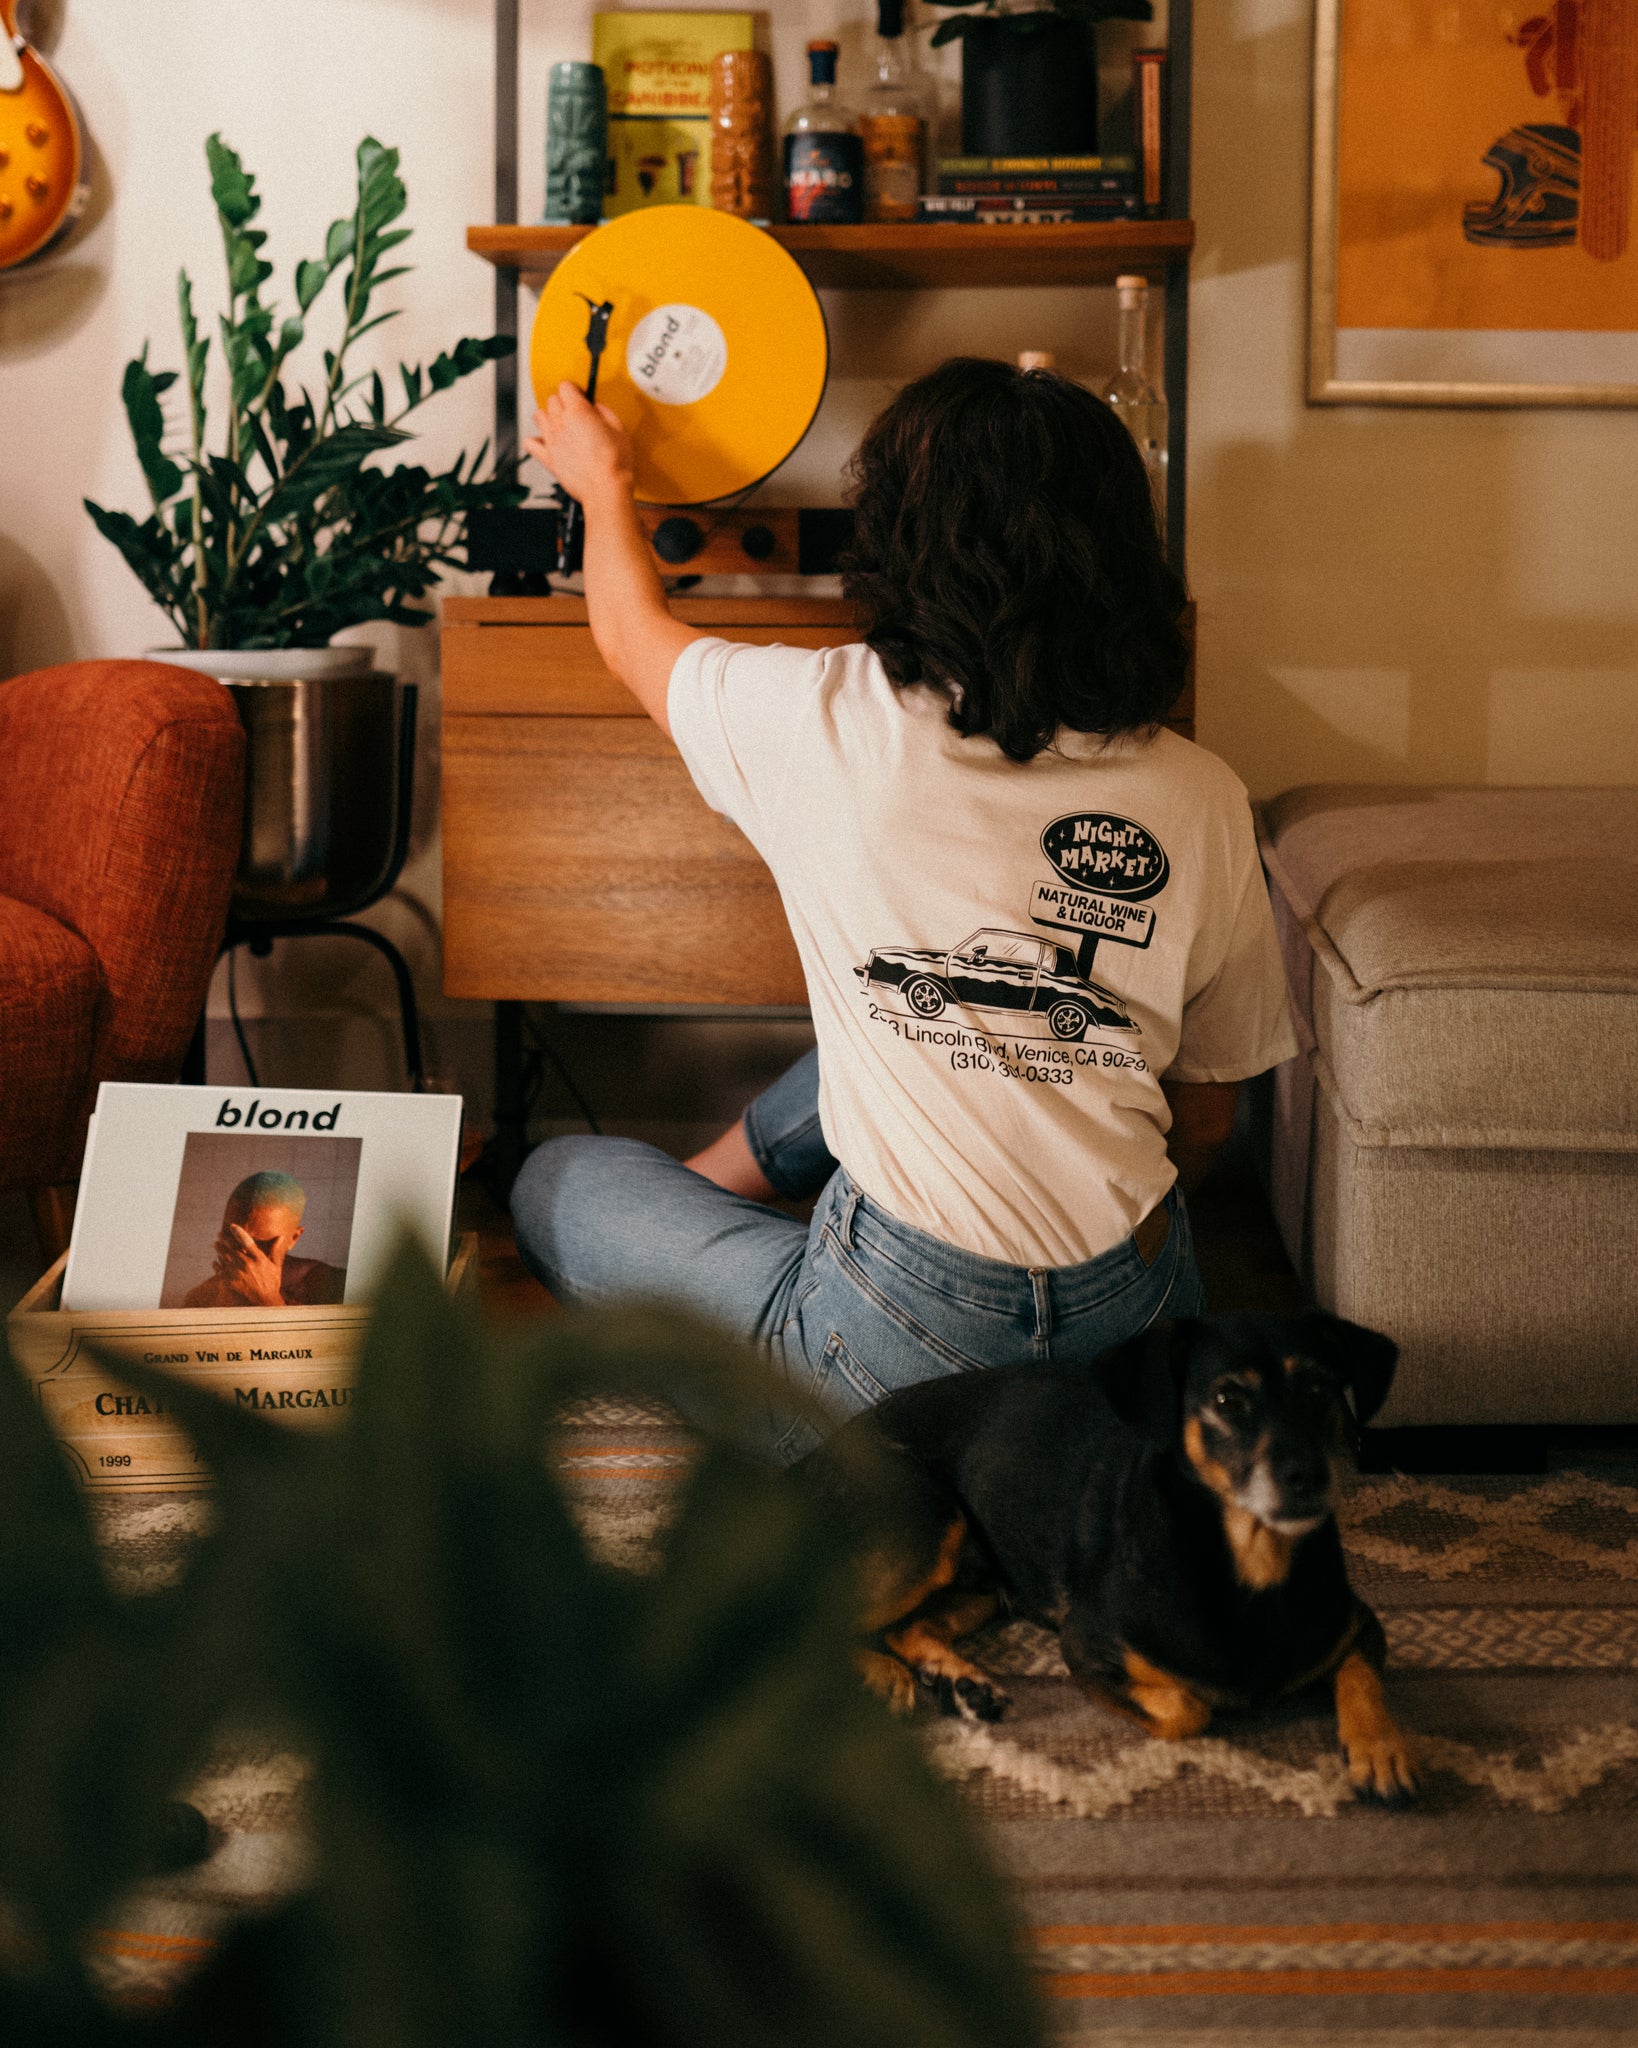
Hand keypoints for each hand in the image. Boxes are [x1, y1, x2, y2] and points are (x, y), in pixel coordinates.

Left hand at [213, 1224, 286, 1307]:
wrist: (264, 1302)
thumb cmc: (272, 1283)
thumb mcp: (276, 1266)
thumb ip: (277, 1251)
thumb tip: (282, 1236)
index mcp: (258, 1258)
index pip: (246, 1241)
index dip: (238, 1232)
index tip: (232, 1226)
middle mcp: (247, 1264)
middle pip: (232, 1248)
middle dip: (224, 1240)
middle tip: (219, 1234)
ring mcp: (237, 1273)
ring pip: (224, 1257)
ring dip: (219, 1249)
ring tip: (216, 1244)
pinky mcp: (230, 1282)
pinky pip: (220, 1270)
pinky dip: (217, 1265)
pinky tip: (215, 1261)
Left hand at [523, 382, 633, 508]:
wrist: (605, 489)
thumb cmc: (614, 463)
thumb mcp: (619, 428)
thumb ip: (604, 412)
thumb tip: (597, 408)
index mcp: (578, 412)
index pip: (566, 386)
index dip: (574, 389)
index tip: (580, 395)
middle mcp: (561, 423)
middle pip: (552, 400)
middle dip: (562, 402)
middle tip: (574, 411)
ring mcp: (552, 441)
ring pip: (539, 416)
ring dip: (548, 416)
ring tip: (560, 424)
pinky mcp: (547, 458)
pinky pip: (530, 443)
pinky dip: (535, 440)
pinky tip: (545, 442)